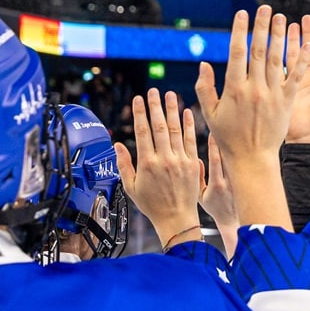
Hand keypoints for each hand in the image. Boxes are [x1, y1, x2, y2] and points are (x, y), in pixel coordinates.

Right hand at [113, 88, 202, 247]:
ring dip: (172, 110)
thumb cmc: (153, 206)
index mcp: (147, 164)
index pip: (143, 131)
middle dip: (155, 106)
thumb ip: (124, 165)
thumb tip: (117, 145)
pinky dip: (189, 125)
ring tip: (170, 95)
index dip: (140, 113)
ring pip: (175, 130)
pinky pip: (190, 140)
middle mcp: (164, 160)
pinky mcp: (192, 164)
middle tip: (153, 91)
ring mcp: (180, 161)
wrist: (177, 219)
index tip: (138, 100)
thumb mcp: (132, 188)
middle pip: (159, 126)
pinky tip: (186, 112)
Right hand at [193, 5, 309, 226]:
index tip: (242, 14)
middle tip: (265, 8)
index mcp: (234, 89)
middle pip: (259, 50)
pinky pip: (294, 77)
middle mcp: (254, 88)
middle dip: (261, 26)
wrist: (252, 159)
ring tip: (281, 18)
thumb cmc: (228, 138)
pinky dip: (300, 61)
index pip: (236, 52)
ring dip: (279, 36)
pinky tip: (304, 45)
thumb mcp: (210, 114)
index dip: (239, 31)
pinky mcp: (285, 103)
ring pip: (277, 59)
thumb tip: (204, 64)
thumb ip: (206, 88)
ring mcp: (271, 95)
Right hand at [198, 133, 239, 254]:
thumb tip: (196, 159)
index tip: (214, 131)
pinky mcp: (250, 182)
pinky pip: (250, 164)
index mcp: (218, 185)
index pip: (216, 161)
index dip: (215, 145)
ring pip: (242, 158)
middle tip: (229, 122)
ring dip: (241, 143)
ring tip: (241, 128)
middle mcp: (232, 182)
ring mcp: (242, 182)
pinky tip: (249, 139)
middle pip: (231, 156)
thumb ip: (198, 178)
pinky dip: (249, 152)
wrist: (234, 222)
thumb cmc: (215, 209)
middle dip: (230, 139)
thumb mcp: (201, 196)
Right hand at [286, 17, 309, 144]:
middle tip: (304, 18)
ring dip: (291, 40)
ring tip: (288, 24)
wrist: (308, 139)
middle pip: (309, 51)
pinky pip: (280, 69)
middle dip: (307, 34)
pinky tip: (275, 42)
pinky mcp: (284, 88)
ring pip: (294, 56)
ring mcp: (296, 83)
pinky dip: (277, 55)